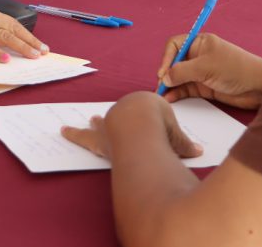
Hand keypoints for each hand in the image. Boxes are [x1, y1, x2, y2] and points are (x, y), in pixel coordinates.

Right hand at [0, 5, 47, 62]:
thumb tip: (8, 40)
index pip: (13, 23)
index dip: (28, 34)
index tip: (39, 44)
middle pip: (13, 30)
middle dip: (30, 41)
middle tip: (42, 52)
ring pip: (4, 37)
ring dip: (21, 47)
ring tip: (32, 56)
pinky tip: (6, 59)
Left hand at [60, 91, 202, 159]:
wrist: (141, 124)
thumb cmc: (160, 126)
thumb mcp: (177, 136)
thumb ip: (184, 144)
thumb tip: (199, 152)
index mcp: (145, 109)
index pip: (145, 115)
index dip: (147, 120)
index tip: (148, 123)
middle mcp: (125, 113)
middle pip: (121, 116)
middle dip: (118, 118)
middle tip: (109, 116)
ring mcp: (110, 125)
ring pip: (101, 124)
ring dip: (95, 124)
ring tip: (89, 121)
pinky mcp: (98, 137)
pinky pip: (82, 136)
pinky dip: (73, 134)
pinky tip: (63, 131)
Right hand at [156, 33, 261, 109]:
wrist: (259, 87)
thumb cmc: (236, 69)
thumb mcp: (206, 67)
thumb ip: (182, 71)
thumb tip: (164, 78)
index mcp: (200, 43)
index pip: (174, 45)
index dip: (166, 58)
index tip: (163, 73)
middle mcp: (198, 56)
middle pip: (174, 63)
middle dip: (166, 74)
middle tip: (161, 87)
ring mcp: (201, 72)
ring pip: (178, 78)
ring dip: (170, 86)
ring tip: (163, 97)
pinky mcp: (204, 87)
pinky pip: (186, 89)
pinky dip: (177, 94)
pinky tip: (171, 100)